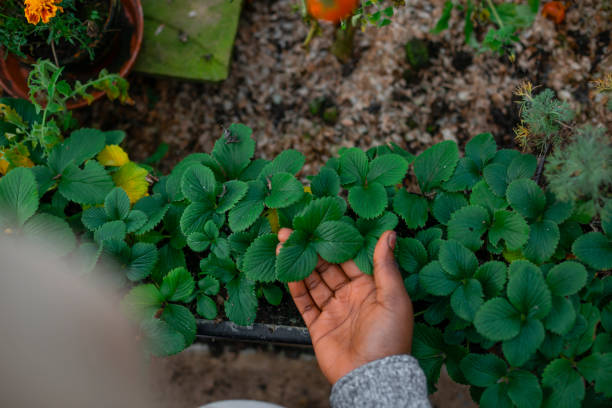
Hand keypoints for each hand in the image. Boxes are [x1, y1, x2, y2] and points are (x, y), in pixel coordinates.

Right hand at [276, 229, 413, 384]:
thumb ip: (386, 265)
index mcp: (371, 288)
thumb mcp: (394, 298)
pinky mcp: (318, 326)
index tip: (321, 223)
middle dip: (311, 249)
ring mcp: (334, 311)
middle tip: (294, 231)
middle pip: (328, 267)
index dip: (335, 241)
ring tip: (283, 244)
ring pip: (313, 281)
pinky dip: (295, 286)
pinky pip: (304, 302)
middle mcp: (351, 296)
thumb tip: (389, 233)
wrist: (370, 378)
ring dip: (299, 263)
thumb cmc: (389, 339)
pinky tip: (286, 269)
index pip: (350, 258)